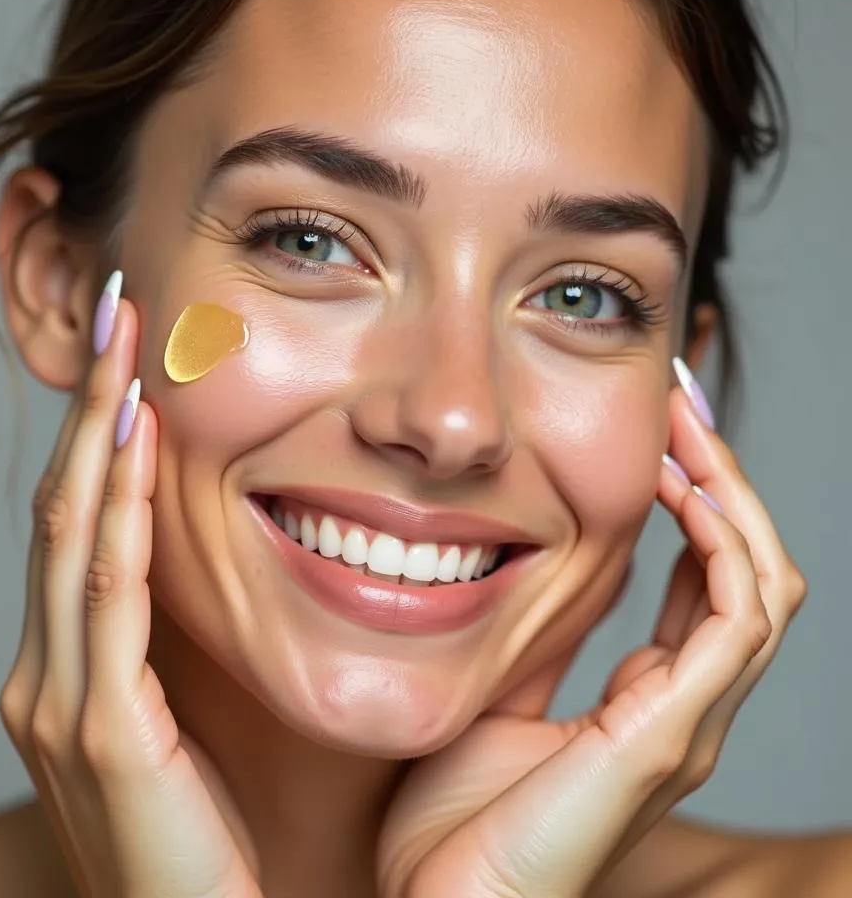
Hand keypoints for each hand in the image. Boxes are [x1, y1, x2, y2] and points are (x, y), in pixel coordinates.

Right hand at [0, 288, 260, 897]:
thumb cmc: (216, 839)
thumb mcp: (192, 721)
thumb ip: (184, 644)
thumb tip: (231, 555)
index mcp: (73, 669)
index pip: (82, 523)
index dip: (100, 432)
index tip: (132, 352)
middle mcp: (47, 677)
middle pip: (65, 507)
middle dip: (90, 405)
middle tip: (117, 309)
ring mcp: (62, 704)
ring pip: (74, 536)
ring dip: (99, 433)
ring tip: (122, 345)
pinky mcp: (103, 738)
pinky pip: (109, 599)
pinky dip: (118, 513)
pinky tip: (135, 442)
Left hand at [378, 383, 806, 897]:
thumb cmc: (455, 812)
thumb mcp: (498, 692)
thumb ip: (533, 637)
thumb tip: (525, 557)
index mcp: (647, 699)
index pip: (704, 580)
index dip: (693, 500)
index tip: (659, 429)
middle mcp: (684, 707)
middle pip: (745, 570)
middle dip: (720, 479)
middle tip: (684, 402)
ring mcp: (688, 723)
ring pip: (760, 586)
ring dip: (730, 495)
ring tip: (686, 424)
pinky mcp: (669, 736)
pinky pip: (735, 623)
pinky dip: (723, 547)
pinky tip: (684, 492)